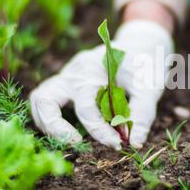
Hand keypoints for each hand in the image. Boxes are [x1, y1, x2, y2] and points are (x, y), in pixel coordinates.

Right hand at [30, 20, 172, 149]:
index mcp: (92, 70)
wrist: (140, 44)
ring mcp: (66, 76)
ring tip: (70, 140)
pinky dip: (52, 118)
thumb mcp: (149, 87)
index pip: (87, 107)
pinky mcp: (66, 83)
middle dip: (56, 127)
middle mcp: (73, 73)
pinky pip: (47, 101)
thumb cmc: (144, 65)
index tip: (117, 144)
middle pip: (45, 99)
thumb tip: (135, 143)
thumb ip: (142, 114)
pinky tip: (70, 131)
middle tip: (76, 143)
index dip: (100, 131)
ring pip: (40, 100)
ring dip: (49, 124)